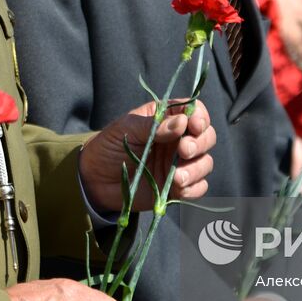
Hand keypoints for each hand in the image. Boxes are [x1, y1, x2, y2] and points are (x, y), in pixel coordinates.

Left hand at [80, 100, 216, 211]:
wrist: (95, 181)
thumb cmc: (108, 147)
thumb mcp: (126, 129)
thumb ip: (154, 126)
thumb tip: (182, 122)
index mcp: (166, 119)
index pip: (195, 111)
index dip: (200, 117)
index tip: (194, 126)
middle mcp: (177, 139)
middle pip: (207, 136)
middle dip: (200, 144)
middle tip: (183, 151)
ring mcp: (178, 163)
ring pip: (205, 162)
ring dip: (197, 169)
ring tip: (177, 177)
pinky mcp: (177, 187)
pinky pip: (198, 187)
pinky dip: (194, 188)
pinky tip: (180, 189)